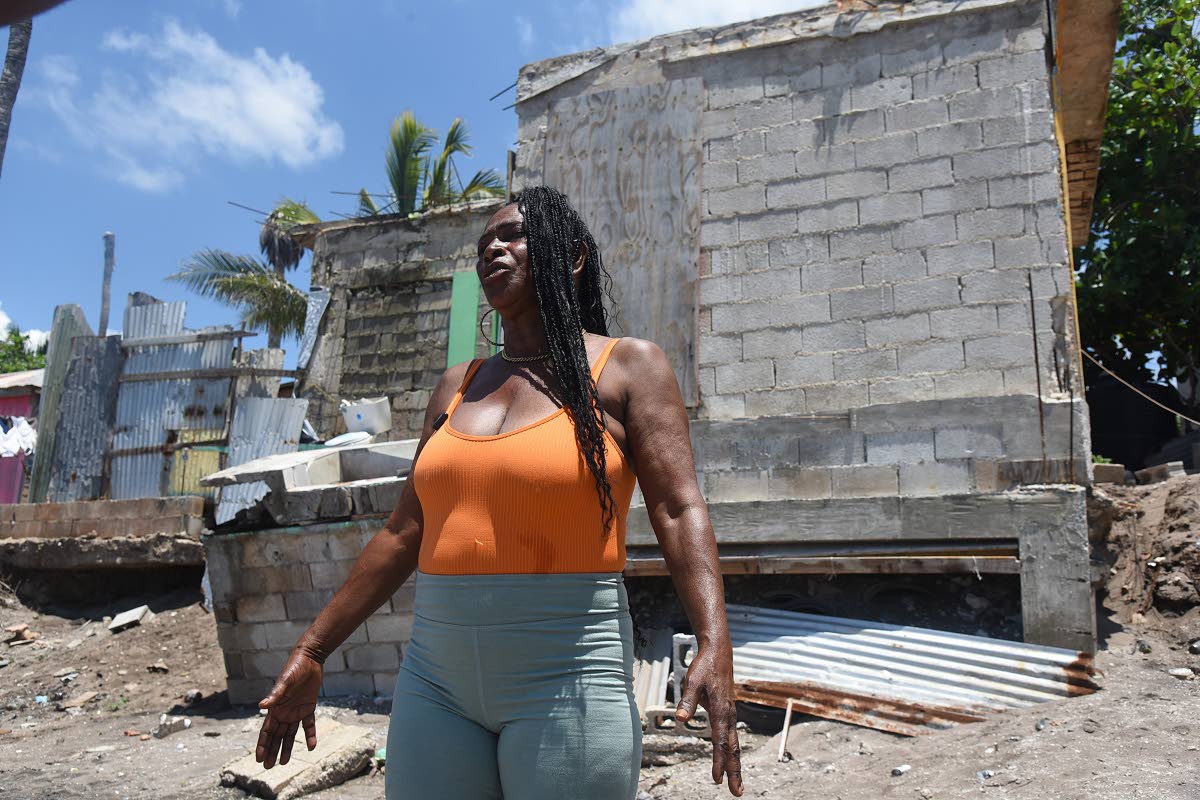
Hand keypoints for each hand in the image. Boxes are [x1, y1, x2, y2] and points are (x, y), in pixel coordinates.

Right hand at [256, 650, 322, 767]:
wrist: (310, 659)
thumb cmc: (294, 669)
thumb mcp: (284, 682)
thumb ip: (275, 695)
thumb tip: (261, 706)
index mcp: (275, 708)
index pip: (266, 731)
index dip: (262, 745)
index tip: (258, 759)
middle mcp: (284, 712)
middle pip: (276, 736)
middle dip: (271, 750)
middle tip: (268, 766)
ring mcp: (296, 711)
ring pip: (290, 734)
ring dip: (287, 747)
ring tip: (284, 762)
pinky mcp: (308, 707)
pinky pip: (309, 725)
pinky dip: (310, 735)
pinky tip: (312, 746)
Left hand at [675, 643, 742, 796]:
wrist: (718, 652)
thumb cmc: (704, 667)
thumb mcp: (692, 681)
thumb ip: (687, 701)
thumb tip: (679, 719)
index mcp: (720, 710)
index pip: (720, 741)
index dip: (718, 761)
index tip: (716, 779)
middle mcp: (728, 715)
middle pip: (733, 748)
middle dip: (734, 771)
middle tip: (736, 792)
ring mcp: (730, 714)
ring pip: (734, 744)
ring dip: (735, 764)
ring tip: (735, 783)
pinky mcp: (728, 712)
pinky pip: (732, 736)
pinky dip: (732, 751)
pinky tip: (730, 759)